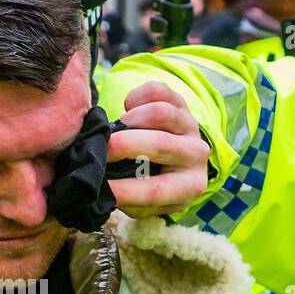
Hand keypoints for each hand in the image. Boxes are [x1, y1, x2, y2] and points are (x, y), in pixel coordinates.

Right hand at [106, 82, 211, 218]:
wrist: (174, 163)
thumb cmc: (150, 185)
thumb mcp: (142, 202)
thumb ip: (125, 196)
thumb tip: (99, 184)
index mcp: (188, 186)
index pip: (155, 190)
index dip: (123, 189)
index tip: (98, 185)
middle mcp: (197, 155)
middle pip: (160, 144)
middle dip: (122, 146)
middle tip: (100, 150)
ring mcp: (191, 125)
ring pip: (160, 112)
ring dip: (129, 120)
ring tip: (116, 130)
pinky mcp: (181, 102)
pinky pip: (157, 91)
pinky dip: (135, 97)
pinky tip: (127, 109)